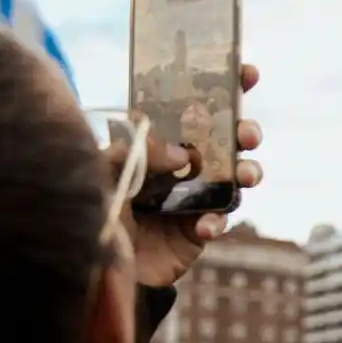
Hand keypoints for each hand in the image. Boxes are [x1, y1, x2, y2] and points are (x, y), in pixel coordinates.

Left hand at [108, 64, 262, 286]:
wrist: (95, 269)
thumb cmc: (94, 211)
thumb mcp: (104, 170)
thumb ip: (139, 151)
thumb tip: (183, 154)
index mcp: (159, 139)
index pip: (194, 104)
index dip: (224, 86)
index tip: (246, 73)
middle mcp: (181, 163)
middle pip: (226, 138)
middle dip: (245, 131)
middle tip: (246, 134)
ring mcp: (193, 195)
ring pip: (235, 176)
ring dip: (247, 171)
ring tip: (244, 175)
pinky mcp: (198, 230)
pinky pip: (221, 219)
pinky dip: (217, 220)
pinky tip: (202, 225)